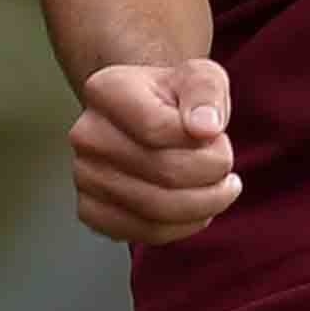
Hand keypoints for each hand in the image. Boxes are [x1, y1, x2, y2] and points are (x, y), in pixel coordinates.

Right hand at [69, 59, 240, 244]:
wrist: (149, 119)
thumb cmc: (176, 99)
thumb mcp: (201, 78)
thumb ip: (206, 93)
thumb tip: (205, 127)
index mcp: (107, 91)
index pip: (158, 128)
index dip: (204, 141)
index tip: (219, 136)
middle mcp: (87, 134)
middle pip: (164, 172)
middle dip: (213, 174)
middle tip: (225, 164)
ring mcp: (84, 175)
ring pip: (157, 210)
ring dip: (206, 203)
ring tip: (219, 186)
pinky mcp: (92, 211)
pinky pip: (145, 232)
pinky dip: (184, 226)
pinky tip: (196, 207)